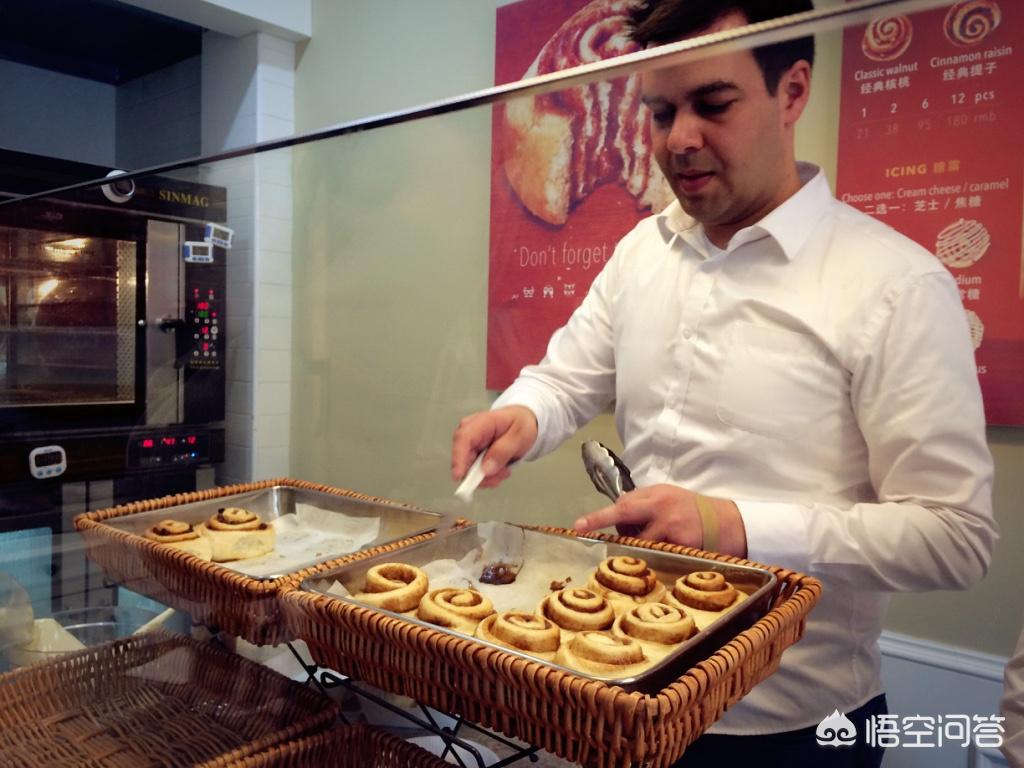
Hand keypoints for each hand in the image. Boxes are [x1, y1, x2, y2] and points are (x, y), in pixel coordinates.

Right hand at [451, 406, 537, 488]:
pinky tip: (500, 468)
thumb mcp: (519, 435)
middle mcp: (470, 433)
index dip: (458, 459)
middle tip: (502, 474)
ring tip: (505, 469)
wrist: (522, 422)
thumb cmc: (520, 424)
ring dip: (488, 476)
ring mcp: (470, 445)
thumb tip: (486, 468)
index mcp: (480, 422)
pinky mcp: (472, 456)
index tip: (459, 475)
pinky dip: (488, 476)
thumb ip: (503, 451)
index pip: (463, 439)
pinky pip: (475, 473)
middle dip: (482, 474)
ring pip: (469, 471)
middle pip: (464, 460)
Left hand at [572, 484, 747, 556]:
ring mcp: (671, 526)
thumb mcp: (669, 498)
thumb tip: (618, 515)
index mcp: (656, 494)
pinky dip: (655, 556)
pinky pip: (657, 555)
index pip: (622, 504)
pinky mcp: (682, 544)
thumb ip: (645, 504)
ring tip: (655, 544)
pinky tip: (667, 552)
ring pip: (639, 542)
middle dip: (603, 524)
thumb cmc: (694, 511)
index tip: (579, 526)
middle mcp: (661, 507)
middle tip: (586, 531)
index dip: (599, 517)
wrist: (730, 523)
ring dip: (637, 547)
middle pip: (624, 514)